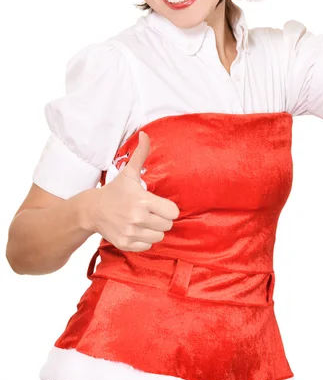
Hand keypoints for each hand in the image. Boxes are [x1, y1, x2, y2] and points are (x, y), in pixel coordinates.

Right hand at [89, 131, 179, 251]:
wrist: (91, 210)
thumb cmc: (115, 191)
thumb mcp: (128, 172)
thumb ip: (140, 154)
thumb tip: (145, 134)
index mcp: (142, 201)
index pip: (173, 212)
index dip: (168, 208)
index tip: (159, 204)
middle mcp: (138, 218)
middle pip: (168, 225)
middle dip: (161, 218)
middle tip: (150, 211)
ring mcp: (131, 232)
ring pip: (159, 236)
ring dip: (154, 229)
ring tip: (143, 220)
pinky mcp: (125, 244)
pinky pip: (147, 246)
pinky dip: (144, 239)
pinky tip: (136, 229)